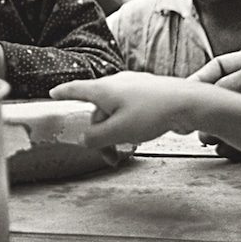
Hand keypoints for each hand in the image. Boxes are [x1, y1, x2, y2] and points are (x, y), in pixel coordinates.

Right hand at [49, 72, 200, 146]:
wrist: (188, 102)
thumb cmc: (151, 114)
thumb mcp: (118, 131)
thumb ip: (96, 137)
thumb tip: (83, 139)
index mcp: (103, 89)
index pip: (76, 89)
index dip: (63, 93)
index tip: (53, 93)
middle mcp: (116, 83)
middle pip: (98, 109)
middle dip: (99, 133)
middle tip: (109, 157)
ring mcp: (134, 86)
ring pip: (115, 110)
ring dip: (116, 131)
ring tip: (127, 149)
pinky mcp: (149, 92)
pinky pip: (130, 108)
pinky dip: (128, 123)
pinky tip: (140, 135)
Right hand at [191, 48, 240, 151]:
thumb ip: (224, 85)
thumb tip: (206, 100)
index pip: (222, 65)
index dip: (202, 78)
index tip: (188, 92)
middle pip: (228, 92)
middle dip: (212, 106)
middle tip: (196, 121)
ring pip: (237, 114)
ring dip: (220, 126)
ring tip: (207, 137)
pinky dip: (234, 140)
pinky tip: (224, 147)